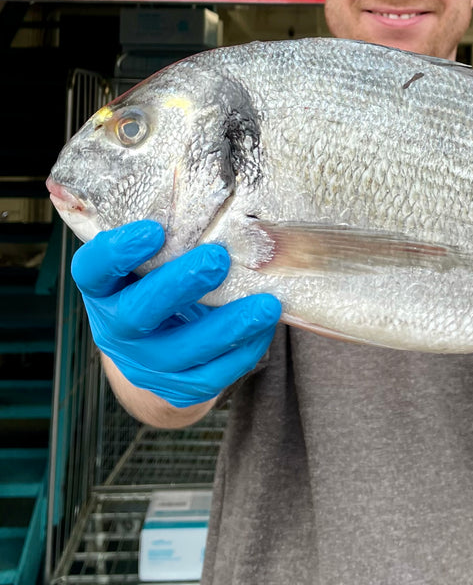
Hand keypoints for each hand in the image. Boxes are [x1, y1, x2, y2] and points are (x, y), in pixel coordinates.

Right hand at [71, 220, 282, 408]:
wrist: (154, 346)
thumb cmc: (157, 281)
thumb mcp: (151, 259)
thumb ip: (172, 235)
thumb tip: (225, 197)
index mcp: (102, 289)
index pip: (93, 270)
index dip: (117, 252)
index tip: (153, 230)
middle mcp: (115, 328)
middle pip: (138, 314)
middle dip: (179, 286)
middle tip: (217, 258)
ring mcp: (144, 362)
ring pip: (181, 352)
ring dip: (227, 327)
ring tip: (266, 304)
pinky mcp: (176, 387)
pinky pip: (210, 377)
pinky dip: (242, 352)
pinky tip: (265, 328)